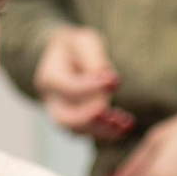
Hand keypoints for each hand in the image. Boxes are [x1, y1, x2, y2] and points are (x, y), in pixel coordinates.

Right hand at [37, 25, 134, 139]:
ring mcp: (61, 115)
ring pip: (78, 131)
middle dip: (91, 118)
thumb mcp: (84, 42)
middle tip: (114, 115)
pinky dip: (108, 132)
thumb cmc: (76, 48)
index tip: (115, 80)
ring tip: (126, 122)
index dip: (91, 87)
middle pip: (66, 119)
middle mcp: (51, 101)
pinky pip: (89, 133)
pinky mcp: (75, 124)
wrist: (65, 59)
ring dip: (104, 130)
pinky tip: (126, 124)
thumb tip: (106, 78)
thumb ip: (94, 58)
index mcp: (49, 77)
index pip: (69, 87)